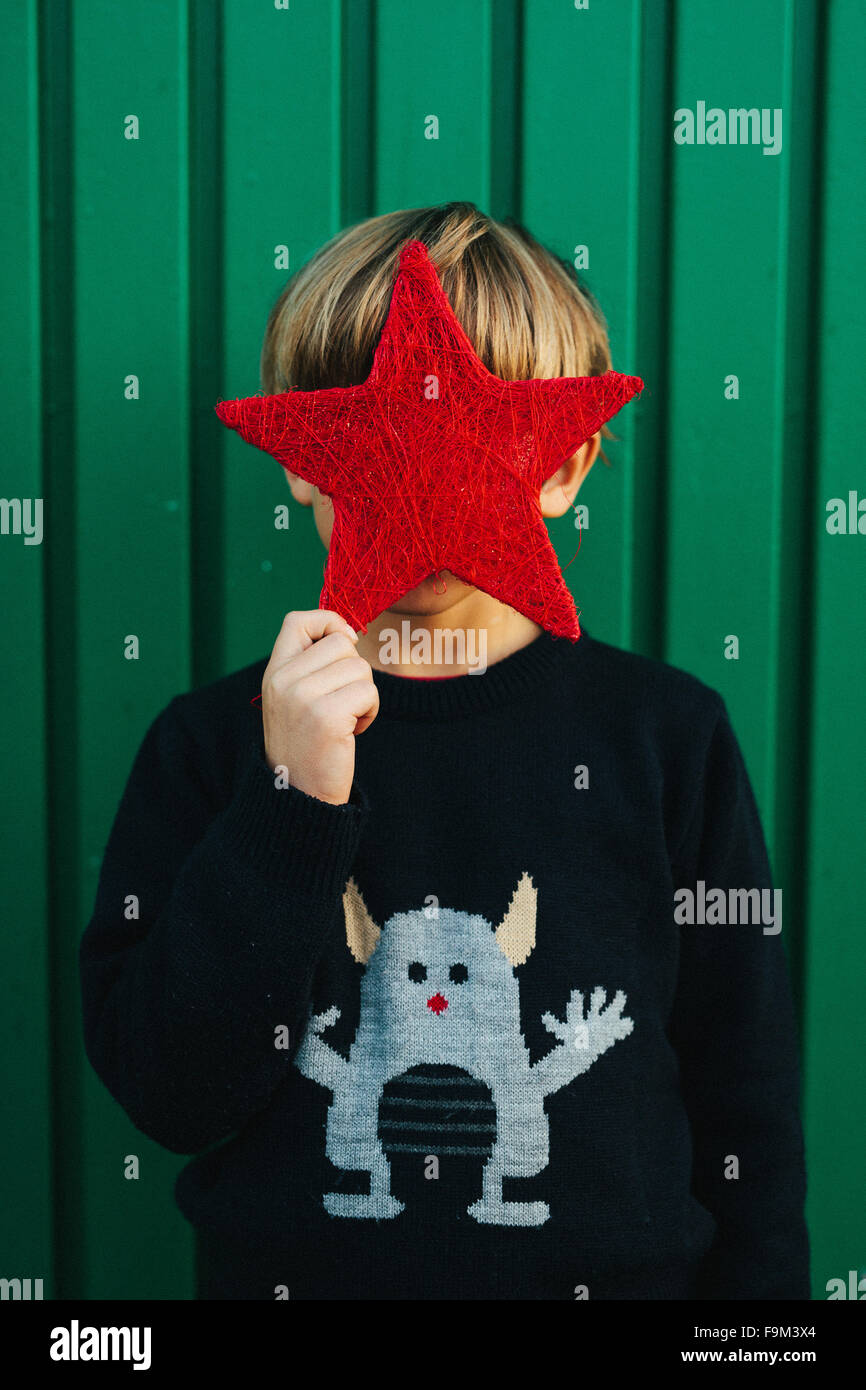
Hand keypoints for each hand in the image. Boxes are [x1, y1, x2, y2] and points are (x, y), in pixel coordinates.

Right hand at [261, 609, 378, 804]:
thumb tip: (347, 632)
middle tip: (342, 702)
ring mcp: (302, 697)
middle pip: (341, 643)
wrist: (300, 796)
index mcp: (273, 672)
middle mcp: (282, 680)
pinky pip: (369, 692)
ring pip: (360, 667)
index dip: (329, 623)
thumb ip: (310, 666)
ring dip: (364, 695)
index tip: (344, 645)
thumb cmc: (307, 745)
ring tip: (345, 721)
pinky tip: (351, 733)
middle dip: (354, 671)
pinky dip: (370, 712)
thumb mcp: (294, 699)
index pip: (298, 620)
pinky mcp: (326, 716)